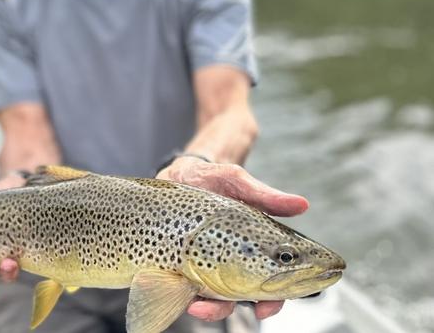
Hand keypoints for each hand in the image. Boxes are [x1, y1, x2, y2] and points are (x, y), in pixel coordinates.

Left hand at [156, 157, 308, 321]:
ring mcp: (205, 263)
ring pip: (213, 298)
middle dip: (237, 309)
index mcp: (255, 247)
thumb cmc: (215, 178)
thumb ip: (265, 197)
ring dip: (209, 309)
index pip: (273, 282)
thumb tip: (302, 205)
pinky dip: (186, 295)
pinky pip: (186, 287)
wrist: (181, 172)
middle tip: (235, 310)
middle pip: (242, 297)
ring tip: (198, 306)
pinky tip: (183, 293)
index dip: (274, 299)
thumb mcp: (237, 182)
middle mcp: (232, 261)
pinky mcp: (182, 261)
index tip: (267, 306)